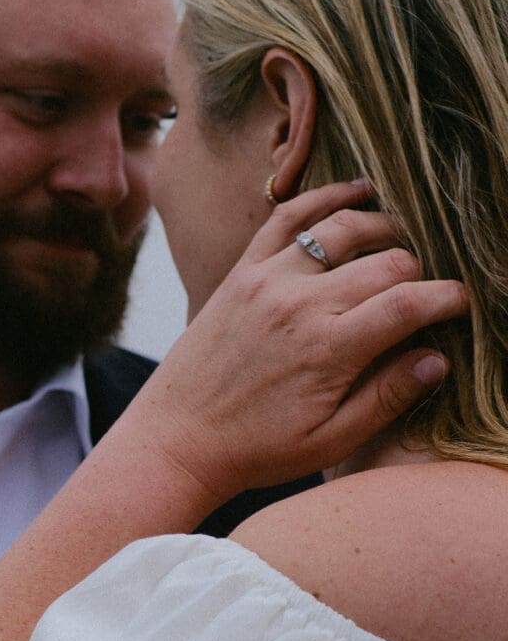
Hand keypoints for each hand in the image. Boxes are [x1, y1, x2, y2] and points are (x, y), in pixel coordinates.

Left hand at [132, 179, 467, 500]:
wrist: (177, 436)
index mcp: (328, 349)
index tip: (462, 304)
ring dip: (381, 227)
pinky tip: (355, 191)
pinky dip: (321, 198)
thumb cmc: (255, 448)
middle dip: (419, 270)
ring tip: (402, 239)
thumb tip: (438, 358)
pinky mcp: (241, 272)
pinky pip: (284, 218)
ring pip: (340, 228)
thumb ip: (387, 397)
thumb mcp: (330, 441)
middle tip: (426, 286)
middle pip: (385, 261)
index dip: (448, 298)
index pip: (410, 303)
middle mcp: (299, 304)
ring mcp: (266, 280)